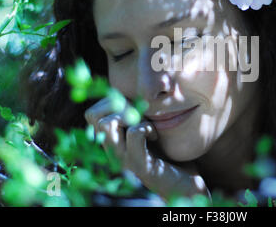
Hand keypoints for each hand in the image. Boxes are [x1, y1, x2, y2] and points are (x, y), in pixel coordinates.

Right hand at [84, 97, 210, 201]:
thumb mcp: (147, 129)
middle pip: (93, 117)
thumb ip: (135, 115)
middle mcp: (112, 152)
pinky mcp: (140, 166)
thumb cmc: (167, 153)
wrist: (184, 184)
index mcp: (112, 141)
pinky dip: (146, 127)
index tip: (132, 107)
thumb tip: (126, 92)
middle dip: (118, 105)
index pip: (91, 114)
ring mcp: (124, 160)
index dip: (110, 102)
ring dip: (130, 115)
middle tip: (139, 114)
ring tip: (146, 123)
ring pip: (107, 125)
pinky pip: (134, 134)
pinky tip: (155, 134)